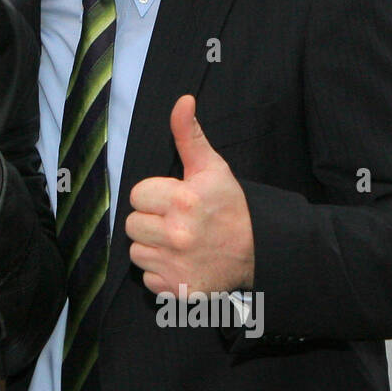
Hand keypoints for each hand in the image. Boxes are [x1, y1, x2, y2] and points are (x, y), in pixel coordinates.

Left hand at [126, 94, 254, 295]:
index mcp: (183, 201)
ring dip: (152, 247)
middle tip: (177, 222)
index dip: (154, 196)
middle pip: (132, 224)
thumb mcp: (212, 167)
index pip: (137, 194)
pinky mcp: (177, 290)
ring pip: (136, 252)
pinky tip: (181, 263)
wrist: (259, 251)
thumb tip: (182, 100)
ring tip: (178, 242)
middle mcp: (177, 235)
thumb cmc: (230, 206)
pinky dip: (160, 273)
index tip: (175, 200)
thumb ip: (189, 134)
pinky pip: (148, 279)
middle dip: (150, 221)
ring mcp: (176, 265)